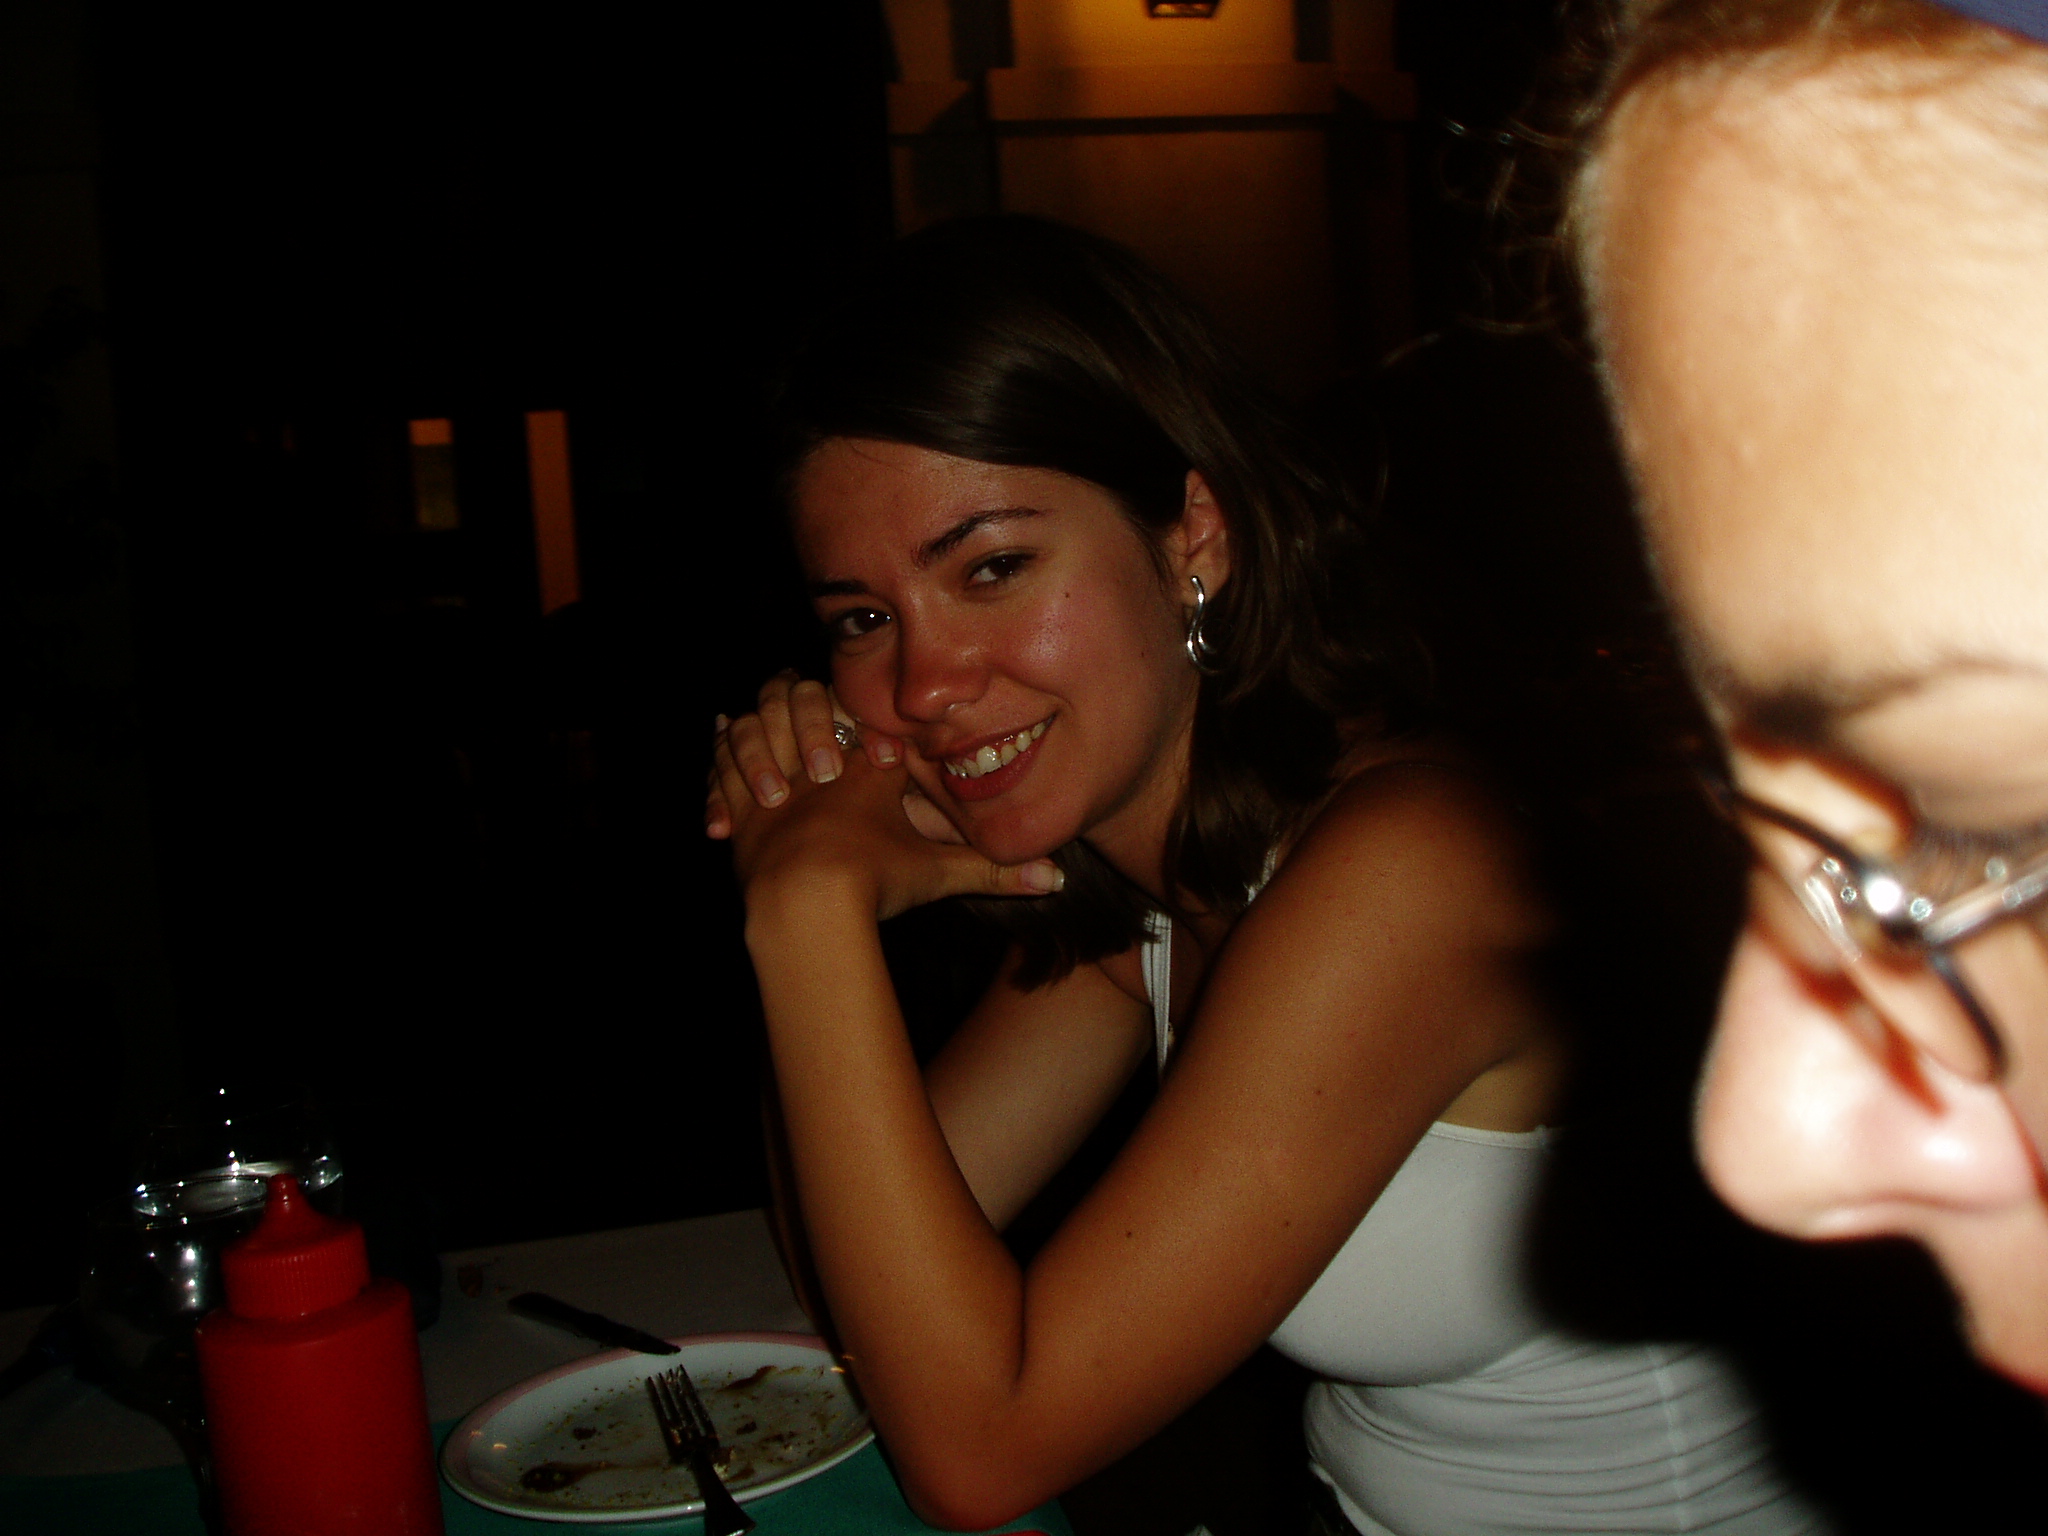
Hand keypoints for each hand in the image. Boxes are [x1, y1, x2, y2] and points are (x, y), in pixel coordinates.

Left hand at [709, 681, 1062, 921]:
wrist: (808, 904)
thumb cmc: (875, 883)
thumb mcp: (941, 874)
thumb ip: (993, 872)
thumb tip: (1055, 877)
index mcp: (867, 770)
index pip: (867, 726)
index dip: (871, 730)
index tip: (879, 750)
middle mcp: (821, 764)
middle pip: (809, 705)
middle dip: (811, 708)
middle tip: (816, 724)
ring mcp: (777, 782)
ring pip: (760, 726)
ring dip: (764, 725)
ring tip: (762, 718)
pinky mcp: (742, 810)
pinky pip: (725, 766)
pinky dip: (724, 752)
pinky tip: (721, 733)